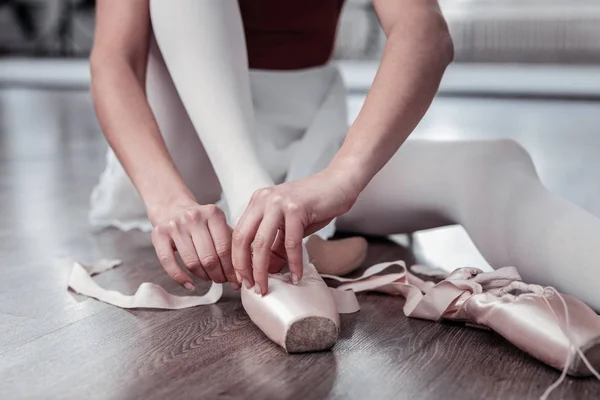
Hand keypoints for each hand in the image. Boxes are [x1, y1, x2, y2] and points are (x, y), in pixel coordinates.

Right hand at [149, 198, 238, 289]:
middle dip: (219, 275)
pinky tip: (190, 285)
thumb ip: (231, 243)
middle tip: (223, 281)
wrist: (172, 207)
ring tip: (209, 279)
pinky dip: (180, 278)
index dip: (232, 269)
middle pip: (210, 258)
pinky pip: (169, 263)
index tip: (236, 280)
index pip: (225, 248)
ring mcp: (175, 225)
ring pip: (192, 263)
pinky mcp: (158, 234)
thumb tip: (245, 270)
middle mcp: (194, 217)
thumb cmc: (201, 222)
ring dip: (203, 277)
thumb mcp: (218, 224)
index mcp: (213, 213)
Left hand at [232, 169, 358, 294]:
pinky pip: (291, 243)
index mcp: (257, 202)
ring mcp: (279, 203)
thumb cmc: (315, 204)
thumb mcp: (289, 223)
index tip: (242, 278)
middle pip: (243, 239)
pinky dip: (293, 263)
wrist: (339, 183)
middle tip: (251, 286)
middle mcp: (263, 200)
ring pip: (262, 243)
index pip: (238, 234)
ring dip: (262, 270)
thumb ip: (275, 242)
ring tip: (265, 287)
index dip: (236, 259)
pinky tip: (296, 275)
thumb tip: (265, 269)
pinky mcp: (297, 208)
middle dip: (244, 267)